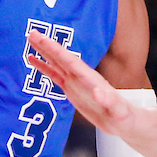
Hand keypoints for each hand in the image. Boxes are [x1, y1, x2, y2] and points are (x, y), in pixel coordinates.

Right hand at [26, 31, 141, 137]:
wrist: (126, 123)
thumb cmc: (125, 117)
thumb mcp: (119, 111)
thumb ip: (110, 101)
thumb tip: (98, 93)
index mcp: (91, 79)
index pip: (70, 61)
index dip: (55, 50)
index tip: (42, 39)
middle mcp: (82, 77)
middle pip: (61, 58)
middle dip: (47, 46)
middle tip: (31, 32)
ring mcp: (77, 82)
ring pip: (57, 64)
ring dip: (44, 53)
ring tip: (30, 41)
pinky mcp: (73, 90)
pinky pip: (55, 76)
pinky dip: (44, 68)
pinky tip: (34, 61)